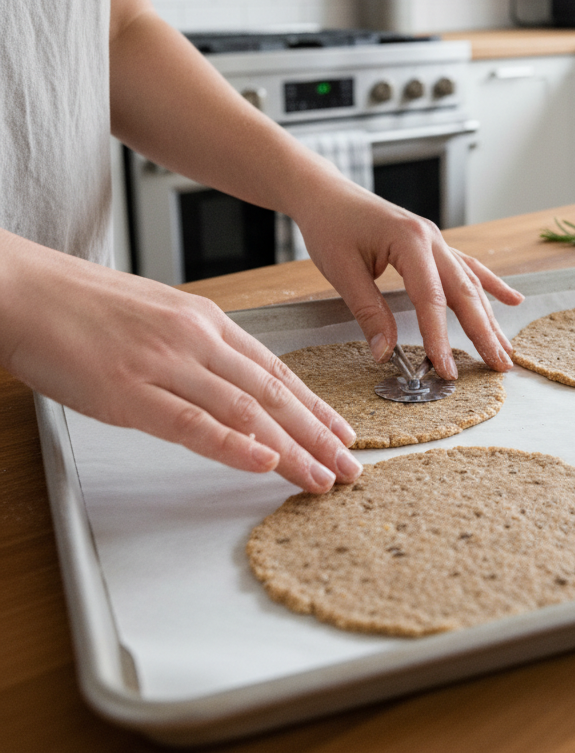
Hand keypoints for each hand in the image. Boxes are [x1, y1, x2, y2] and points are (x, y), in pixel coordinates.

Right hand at [0, 231, 360, 492]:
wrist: (26, 291)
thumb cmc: (85, 305)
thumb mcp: (158, 315)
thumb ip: (196, 347)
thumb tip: (228, 377)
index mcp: (206, 321)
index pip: (275, 369)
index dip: (314, 405)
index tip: (342, 431)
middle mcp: (196, 340)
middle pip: (272, 393)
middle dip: (318, 433)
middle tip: (351, 464)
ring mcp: (165, 364)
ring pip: (245, 411)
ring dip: (291, 448)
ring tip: (323, 476)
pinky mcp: (129, 392)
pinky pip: (192, 423)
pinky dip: (233, 444)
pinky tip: (264, 462)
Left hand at [294, 178, 523, 378]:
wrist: (326, 193)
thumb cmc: (331, 225)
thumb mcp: (342, 271)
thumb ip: (368, 312)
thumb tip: (385, 353)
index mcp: (409, 241)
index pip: (431, 298)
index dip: (440, 337)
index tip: (445, 369)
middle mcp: (431, 238)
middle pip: (464, 291)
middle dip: (484, 332)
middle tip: (499, 366)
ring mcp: (436, 240)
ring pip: (470, 282)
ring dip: (490, 317)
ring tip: (505, 348)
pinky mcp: (433, 244)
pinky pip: (468, 266)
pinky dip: (490, 285)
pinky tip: (511, 300)